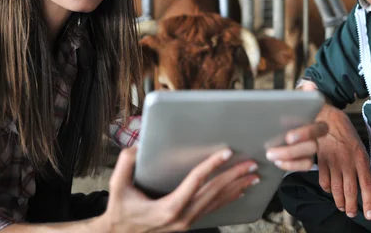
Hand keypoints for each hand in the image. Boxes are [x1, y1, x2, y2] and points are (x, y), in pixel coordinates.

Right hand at [101, 146, 258, 232]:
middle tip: (251, 164)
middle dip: (234, 176)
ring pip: (217, 202)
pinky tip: (239, 192)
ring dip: (237, 188)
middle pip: (213, 192)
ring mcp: (187, 222)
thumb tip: (137, 148)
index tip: (226, 153)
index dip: (212, 165)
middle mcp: (182, 216)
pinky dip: (228, 199)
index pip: (196, 181)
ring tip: (253, 176)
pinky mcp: (189, 223)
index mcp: (168, 208)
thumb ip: (125, 165)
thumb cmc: (121, 210)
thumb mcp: (117, 187)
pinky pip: (213, 209)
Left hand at [264, 84, 327, 170]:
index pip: (319, 128)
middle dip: (292, 150)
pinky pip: (303, 166)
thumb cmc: (285, 108)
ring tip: (270, 155)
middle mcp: (315, 136)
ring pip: (307, 158)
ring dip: (289, 159)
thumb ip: (299, 95)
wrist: (277, 120)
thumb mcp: (291, 100)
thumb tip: (309, 85)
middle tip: (271, 150)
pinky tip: (277, 162)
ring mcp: (310, 149)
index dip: (306, 133)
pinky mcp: (304, 159)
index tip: (288, 137)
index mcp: (313, 120)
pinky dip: (290, 166)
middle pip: (312, 146)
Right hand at [316, 103, 370, 220]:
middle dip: (352, 206)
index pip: (367, 185)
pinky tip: (329, 190)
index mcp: (361, 158)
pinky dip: (326, 188)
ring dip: (340, 201)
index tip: (370, 215)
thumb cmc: (346, 133)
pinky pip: (324, 181)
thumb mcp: (360, 149)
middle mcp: (348, 162)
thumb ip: (365, 170)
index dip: (369, 202)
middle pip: (351, 190)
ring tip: (342, 207)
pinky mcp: (321, 161)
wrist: (327, 118)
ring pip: (336, 189)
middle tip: (352, 214)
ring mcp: (333, 162)